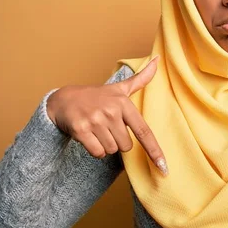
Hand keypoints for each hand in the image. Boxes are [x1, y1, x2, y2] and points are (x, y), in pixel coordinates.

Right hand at [46, 56, 167, 174]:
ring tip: (97, 130)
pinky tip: (90, 137)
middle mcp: (110, 111)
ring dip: (106, 145)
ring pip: (111, 150)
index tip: (163, 166)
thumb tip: (157, 61)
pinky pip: (97, 152)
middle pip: (126, 146)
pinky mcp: (81, 130)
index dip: (154, 150)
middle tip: (108, 128)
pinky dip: (95, 150)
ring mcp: (95, 120)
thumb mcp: (119, 88)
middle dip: (118, 142)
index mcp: (123, 103)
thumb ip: (140, 79)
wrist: (64, 99)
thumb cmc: (96, 96)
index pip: (143, 131)